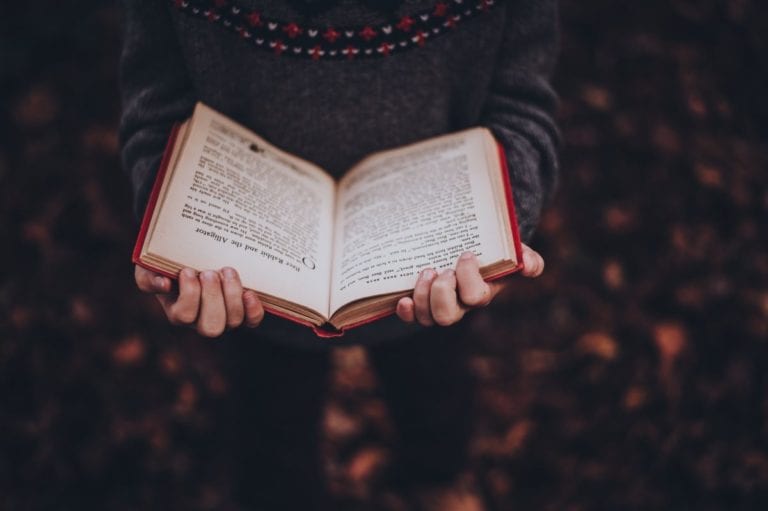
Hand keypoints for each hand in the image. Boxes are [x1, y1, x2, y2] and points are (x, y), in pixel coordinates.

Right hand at [134, 265, 264, 336]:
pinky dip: (253, 309)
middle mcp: (201, 321)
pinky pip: (252, 320)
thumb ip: (148, 277)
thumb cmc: (168, 263)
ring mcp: (224, 318)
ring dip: (232, 294)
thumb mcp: (149, 267)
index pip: (184, 316)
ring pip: (233, 321)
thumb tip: (164, 285)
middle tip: (209, 272)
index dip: (189, 295)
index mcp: (178, 312)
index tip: (188, 270)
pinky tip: (249, 292)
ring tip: (226, 270)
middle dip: (213, 298)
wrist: (193, 255)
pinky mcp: (243, 312)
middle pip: (211, 327)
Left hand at [395, 244, 544, 326]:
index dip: (468, 278)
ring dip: (422, 296)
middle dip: (441, 293)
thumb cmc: (492, 250)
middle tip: (442, 271)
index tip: (466, 254)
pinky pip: (411, 317)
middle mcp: (460, 305)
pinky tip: (403, 299)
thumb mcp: (513, 249)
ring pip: (427, 318)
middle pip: (447, 316)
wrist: (471, 246)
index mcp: (481, 292)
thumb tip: (529, 266)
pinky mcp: (421, 302)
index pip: (475, 297)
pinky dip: (406, 311)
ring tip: (426, 271)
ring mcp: (439, 306)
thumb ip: (527, 257)